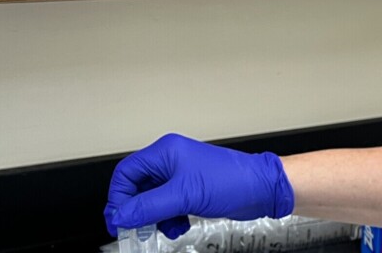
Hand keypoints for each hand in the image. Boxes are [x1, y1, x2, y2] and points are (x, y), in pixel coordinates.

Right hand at [103, 133, 294, 238]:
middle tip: (135, 228)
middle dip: (137, 210)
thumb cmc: (234, 180)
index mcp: (165, 152)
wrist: (263, 189)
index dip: (118, 197)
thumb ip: (149, 207)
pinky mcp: (192, 190)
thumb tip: (122, 215)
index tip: (118, 219)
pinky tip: (179, 226)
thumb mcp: (184, 195)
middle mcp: (171, 161)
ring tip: (165, 228)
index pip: (126, 173)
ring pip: (153, 200)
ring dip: (155, 217)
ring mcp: (182, 176)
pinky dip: (169, 219)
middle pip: (138, 187)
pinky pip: (169, 206)